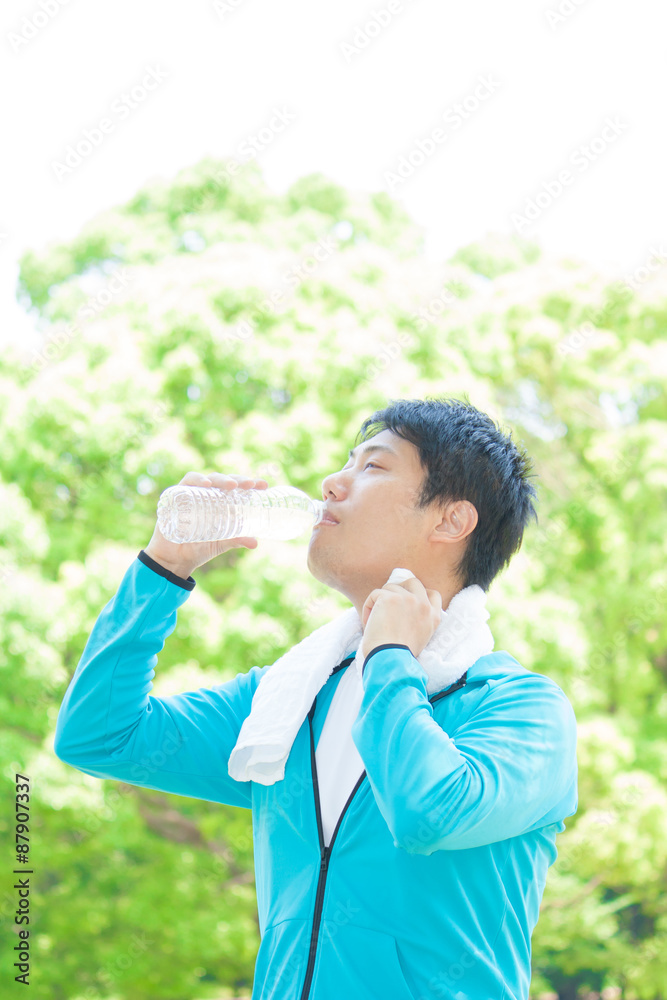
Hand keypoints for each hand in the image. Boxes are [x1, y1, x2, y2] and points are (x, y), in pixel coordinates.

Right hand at [144, 471, 268, 577]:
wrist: (173, 560)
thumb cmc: (198, 548)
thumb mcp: (220, 543)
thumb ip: (236, 540)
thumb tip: (256, 543)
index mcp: (219, 503)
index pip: (236, 488)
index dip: (249, 483)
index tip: (263, 485)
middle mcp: (207, 496)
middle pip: (224, 481)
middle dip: (238, 480)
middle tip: (250, 484)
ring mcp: (192, 494)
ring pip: (208, 479)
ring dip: (221, 479)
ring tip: (232, 486)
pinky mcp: (176, 496)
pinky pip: (187, 483)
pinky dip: (197, 480)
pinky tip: (206, 484)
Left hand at [360, 575, 441, 662]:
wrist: (391, 660)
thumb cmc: (399, 655)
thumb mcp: (421, 637)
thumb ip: (419, 620)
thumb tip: (403, 610)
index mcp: (434, 617)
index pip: (433, 595)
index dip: (419, 594)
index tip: (407, 602)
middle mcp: (423, 605)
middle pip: (413, 582)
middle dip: (399, 589)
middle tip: (387, 602)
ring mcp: (408, 599)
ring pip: (390, 587)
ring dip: (380, 601)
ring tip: (375, 620)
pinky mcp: (390, 598)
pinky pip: (375, 594)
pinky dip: (368, 607)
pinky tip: (368, 621)